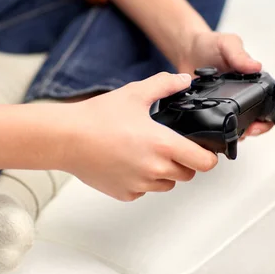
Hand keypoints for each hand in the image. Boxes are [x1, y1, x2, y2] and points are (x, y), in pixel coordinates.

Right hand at [63, 72, 216, 201]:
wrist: (66, 138)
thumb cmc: (96, 118)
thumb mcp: (135, 94)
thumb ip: (164, 85)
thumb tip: (183, 80)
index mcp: (163, 144)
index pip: (204, 162)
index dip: (208, 155)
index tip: (203, 149)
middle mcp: (154, 169)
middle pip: (188, 174)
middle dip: (185, 161)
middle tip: (170, 145)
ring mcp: (140, 185)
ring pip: (167, 184)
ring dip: (165, 172)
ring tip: (148, 153)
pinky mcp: (125, 193)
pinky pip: (144, 190)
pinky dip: (143, 180)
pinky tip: (129, 162)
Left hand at [177, 31, 273, 138]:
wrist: (187, 49)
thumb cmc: (209, 44)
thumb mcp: (227, 44)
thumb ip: (239, 55)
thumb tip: (255, 66)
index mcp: (253, 80)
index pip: (270, 103)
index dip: (268, 116)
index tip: (260, 122)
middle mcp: (242, 94)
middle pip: (257, 120)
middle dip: (254, 129)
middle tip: (246, 132)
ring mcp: (227, 103)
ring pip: (239, 126)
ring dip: (237, 131)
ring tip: (229, 131)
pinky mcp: (211, 108)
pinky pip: (219, 123)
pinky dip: (218, 127)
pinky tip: (212, 125)